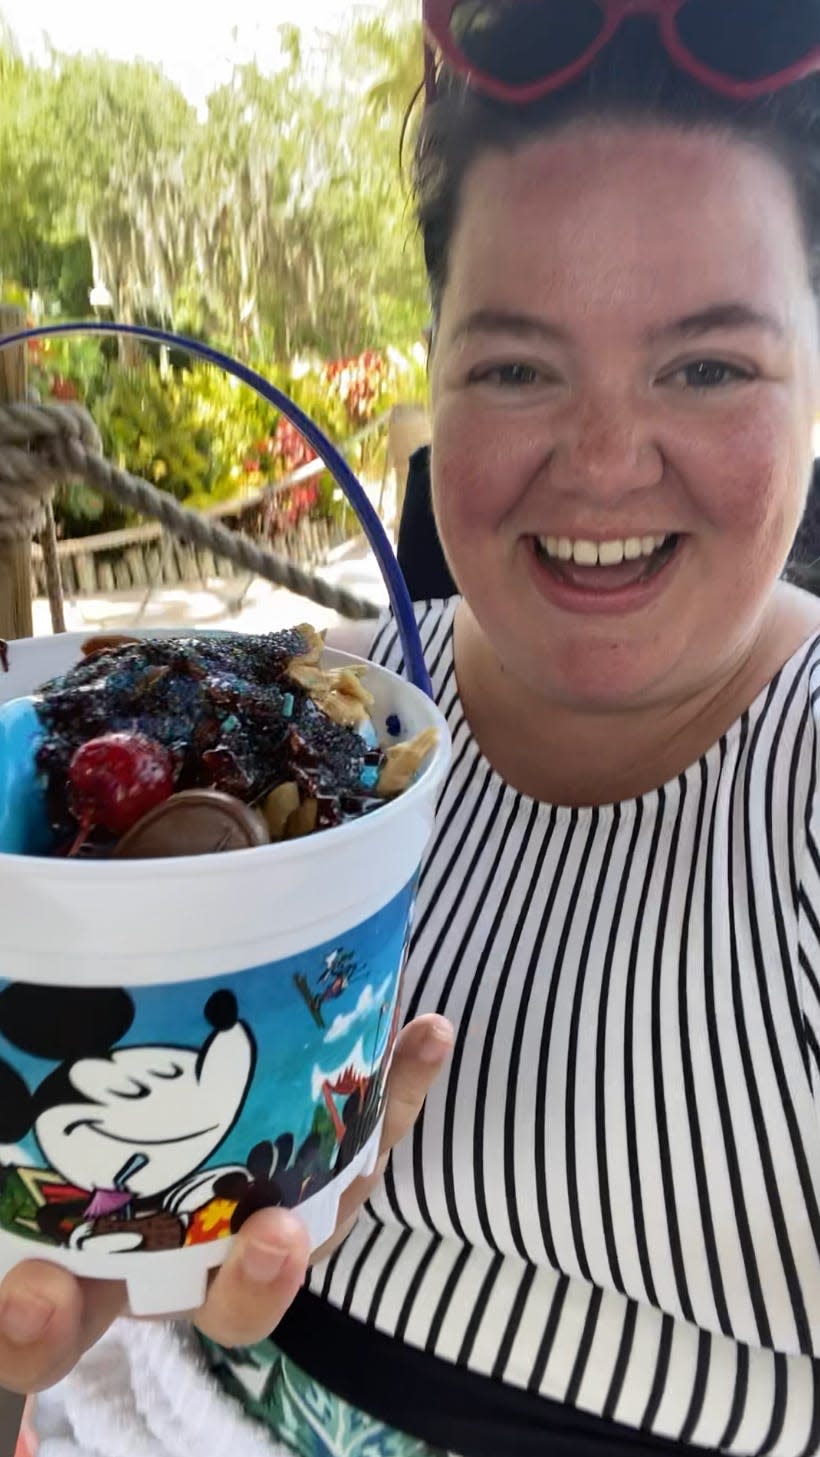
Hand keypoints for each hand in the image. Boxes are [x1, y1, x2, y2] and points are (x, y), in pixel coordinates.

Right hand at [0, 1012, 452, 1392]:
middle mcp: (153, 1253)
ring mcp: (233, 1211)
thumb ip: (1, 1078)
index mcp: (58, 1254)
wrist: (80, 1046)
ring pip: (295, 1233)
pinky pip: (356, 1144)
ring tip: (374, 1121)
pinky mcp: (305, 1160)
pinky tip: (426, 1030)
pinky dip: (396, 1090)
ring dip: (338, 1195)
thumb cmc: (37, 1089)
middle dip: (241, 1290)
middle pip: (201, 1305)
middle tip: (267, 1240)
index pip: (30, 1333)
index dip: (24, 1329)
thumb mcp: (9, 1102)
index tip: (32, 1294)